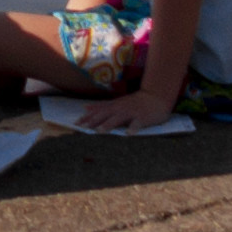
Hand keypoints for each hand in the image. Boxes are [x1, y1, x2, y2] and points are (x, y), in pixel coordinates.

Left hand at [58, 92, 182, 134]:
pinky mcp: (143, 117)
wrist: (155, 97)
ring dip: (109, 124)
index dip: (87, 118)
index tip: (76, 124)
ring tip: (100, 131)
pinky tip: (129, 134)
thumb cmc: (134, 103)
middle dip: (94, 121)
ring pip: (119, 118)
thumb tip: (85, 108)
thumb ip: (101, 106)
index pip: (97, 112)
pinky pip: (137, 123)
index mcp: (114, 106)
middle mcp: (120, 109)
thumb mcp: (116, 103)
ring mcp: (131, 113)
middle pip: (105, 115)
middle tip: (83, 128)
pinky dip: (133, 128)